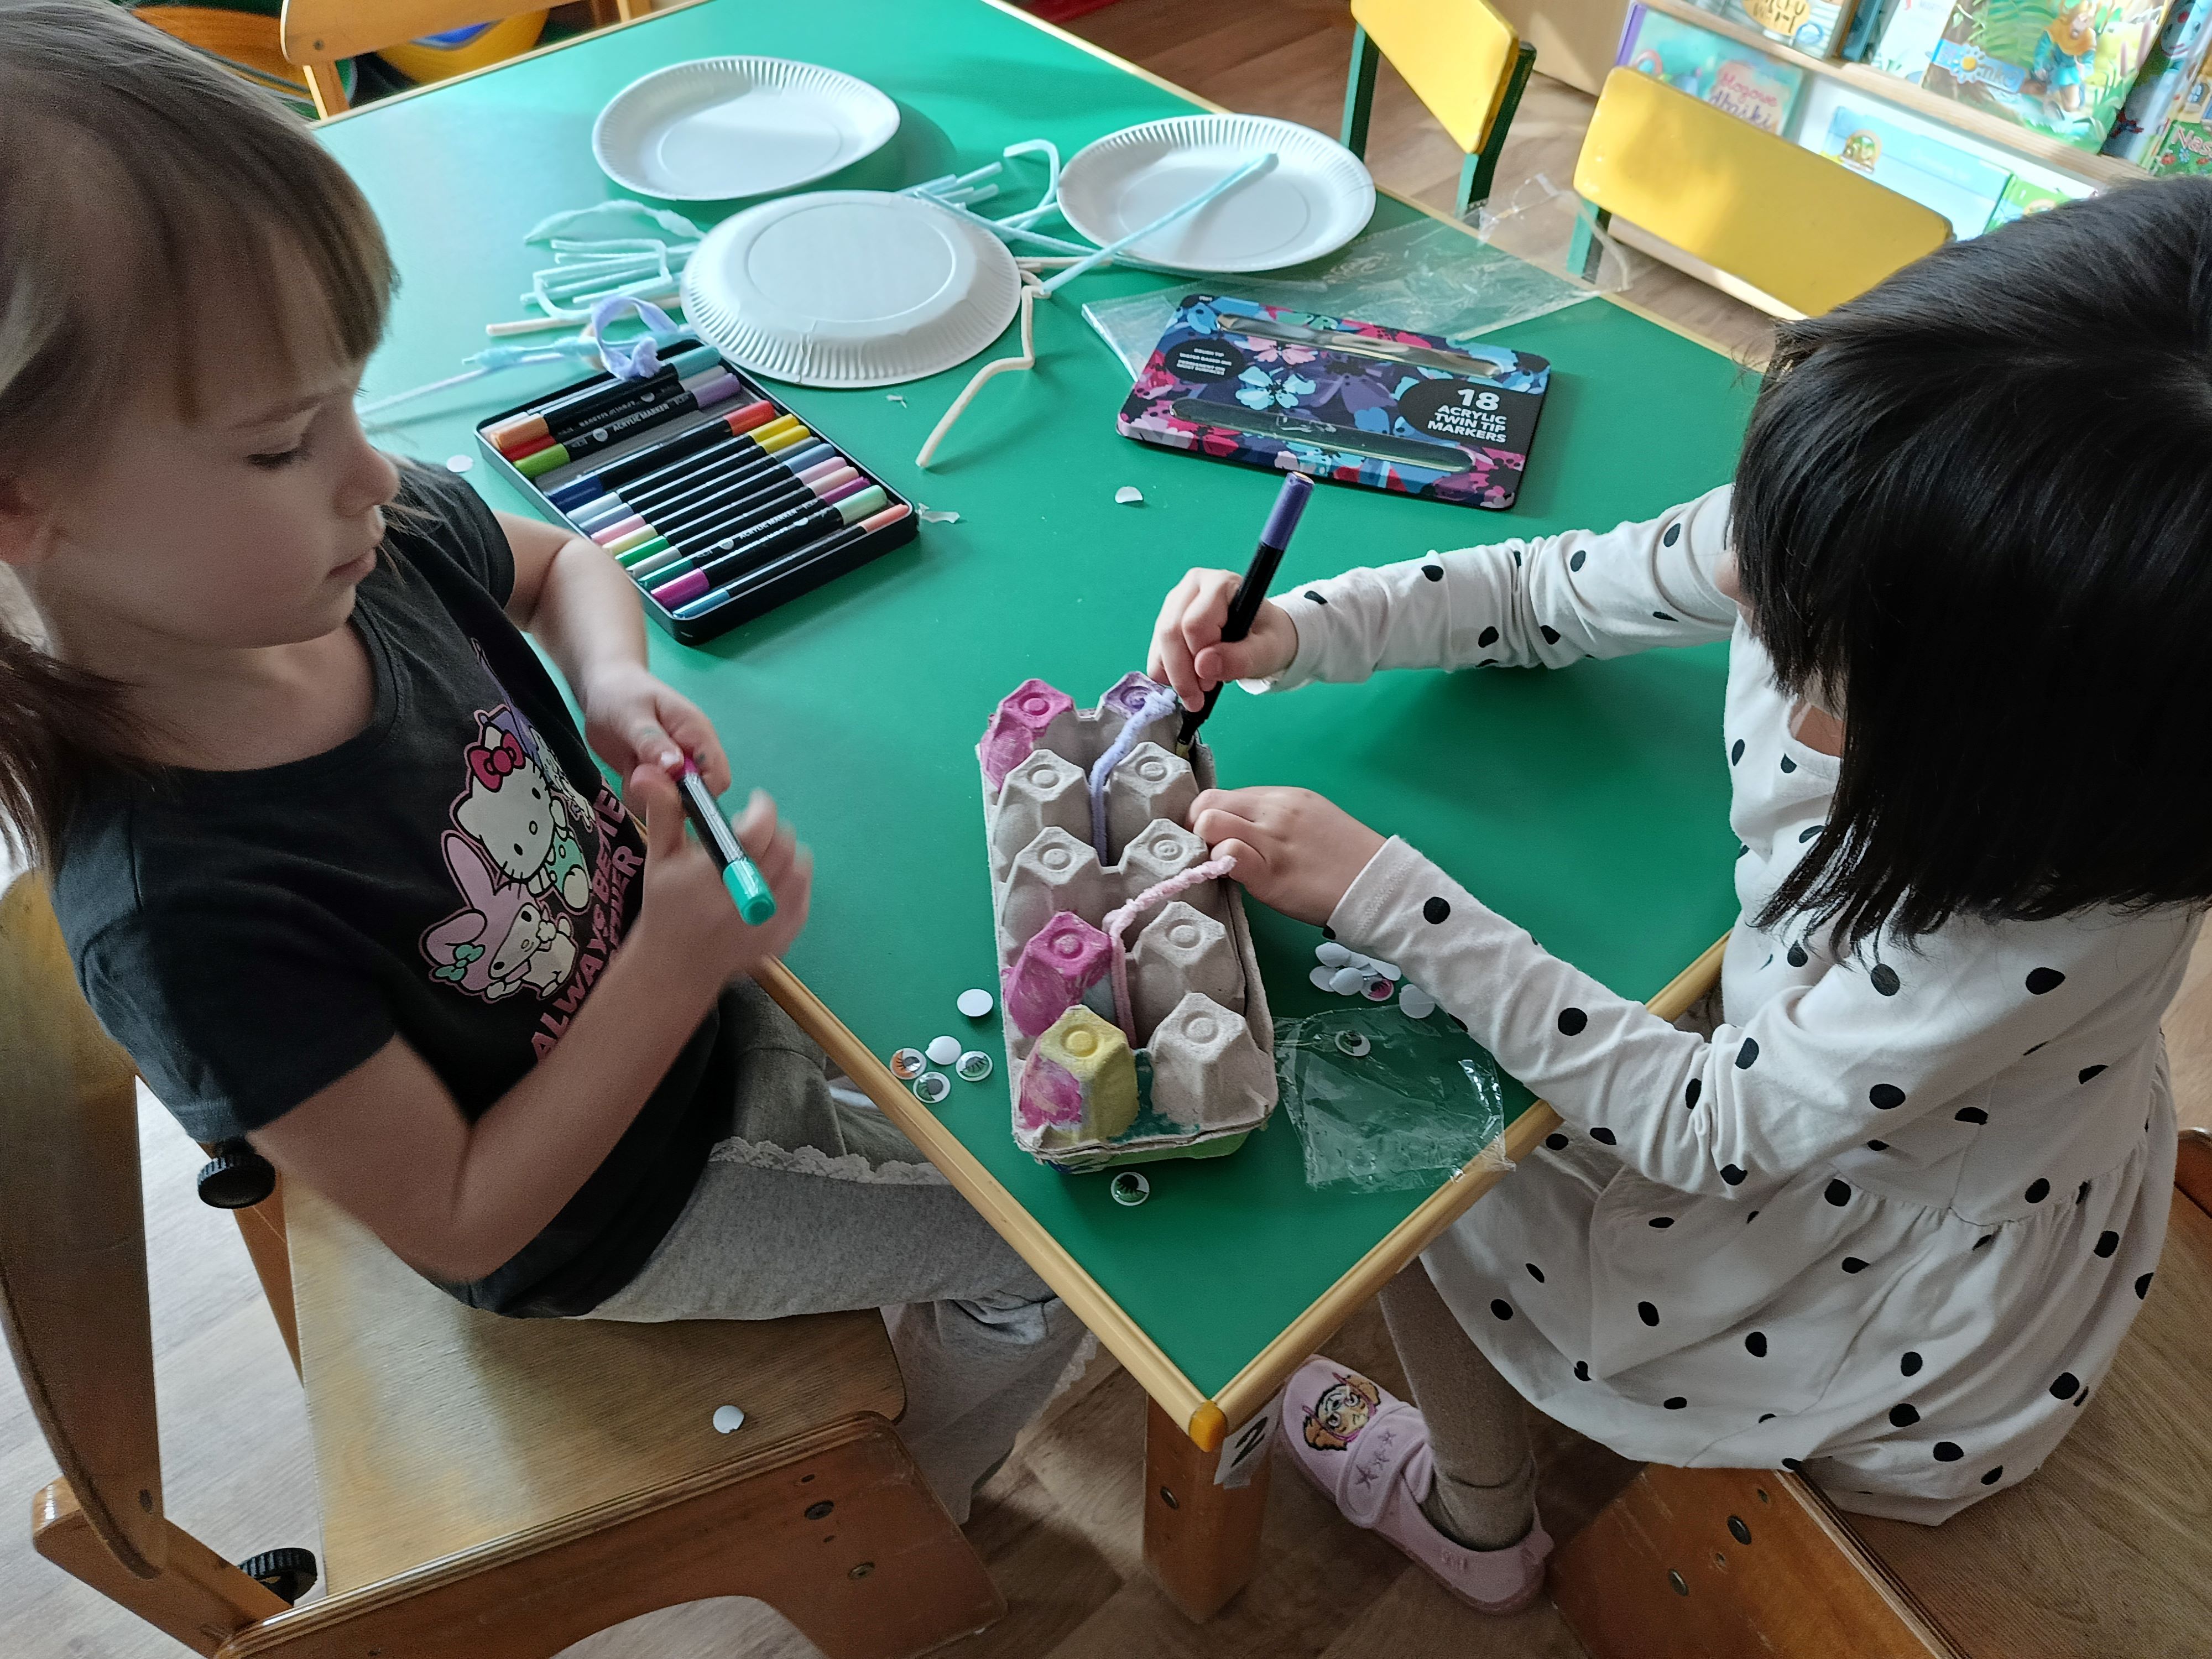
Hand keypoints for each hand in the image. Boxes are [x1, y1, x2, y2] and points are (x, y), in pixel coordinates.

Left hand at [583, 664, 729, 793]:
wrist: (603, 690)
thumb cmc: (620, 694)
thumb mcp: (631, 714)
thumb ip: (651, 741)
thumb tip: (674, 767)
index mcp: (698, 734)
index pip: (717, 777)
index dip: (698, 793)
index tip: (663, 789)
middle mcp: (692, 757)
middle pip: (698, 797)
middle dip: (667, 797)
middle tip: (637, 776)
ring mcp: (675, 771)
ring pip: (674, 805)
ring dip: (649, 798)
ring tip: (630, 769)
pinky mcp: (658, 780)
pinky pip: (654, 804)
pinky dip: (638, 796)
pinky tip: (627, 773)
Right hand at [626, 764, 810, 988]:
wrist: (677, 966)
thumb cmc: (666, 907)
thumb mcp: (659, 858)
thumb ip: (664, 813)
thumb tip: (651, 770)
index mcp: (714, 878)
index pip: (757, 830)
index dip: (761, 808)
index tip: (754, 802)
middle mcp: (745, 900)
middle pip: (782, 845)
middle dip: (770, 830)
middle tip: (751, 832)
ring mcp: (769, 921)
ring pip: (799, 867)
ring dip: (786, 852)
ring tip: (762, 854)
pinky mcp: (784, 937)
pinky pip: (804, 895)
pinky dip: (794, 879)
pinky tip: (772, 878)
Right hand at [1147, 568, 1299, 711]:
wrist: (1263, 636)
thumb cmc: (1267, 638)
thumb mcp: (1265, 652)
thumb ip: (1239, 658)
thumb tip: (1203, 666)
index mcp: (1221, 584)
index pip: (1195, 623)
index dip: (1199, 658)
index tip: (1211, 684)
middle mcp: (1194, 586)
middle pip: (1171, 631)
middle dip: (1181, 672)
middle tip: (1197, 699)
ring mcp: (1176, 602)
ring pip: (1160, 642)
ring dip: (1173, 675)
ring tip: (1195, 693)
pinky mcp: (1167, 619)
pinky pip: (1156, 650)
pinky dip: (1166, 673)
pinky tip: (1186, 681)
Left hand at [1188, 785, 1384, 925]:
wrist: (1379, 885)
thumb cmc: (1345, 860)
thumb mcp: (1310, 821)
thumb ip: (1272, 821)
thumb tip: (1237, 830)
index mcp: (1283, 797)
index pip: (1222, 795)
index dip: (1207, 818)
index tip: (1213, 840)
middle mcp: (1274, 811)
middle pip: (1206, 803)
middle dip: (1195, 829)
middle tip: (1206, 855)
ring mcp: (1271, 839)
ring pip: (1208, 823)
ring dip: (1203, 848)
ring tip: (1218, 868)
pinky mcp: (1270, 873)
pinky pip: (1227, 855)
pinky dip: (1218, 866)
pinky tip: (1232, 880)